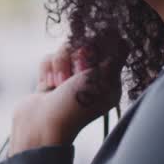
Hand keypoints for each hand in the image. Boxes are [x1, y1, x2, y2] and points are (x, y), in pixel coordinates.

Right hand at [8, 42, 122, 155]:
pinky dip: (47, 70)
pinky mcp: (49, 79)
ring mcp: (68, 78)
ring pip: (63, 49)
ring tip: (58, 84)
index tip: (91, 52)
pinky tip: (48, 85)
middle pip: (83, 44)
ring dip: (60, 64)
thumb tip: (121, 36)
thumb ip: (114, 55)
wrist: (42, 126)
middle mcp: (90, 78)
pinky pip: (48, 59)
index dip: (98, 44)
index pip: (108, 47)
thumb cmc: (75, 105)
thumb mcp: (103, 79)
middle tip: (76, 75)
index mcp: (109, 80)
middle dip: (76, 56)